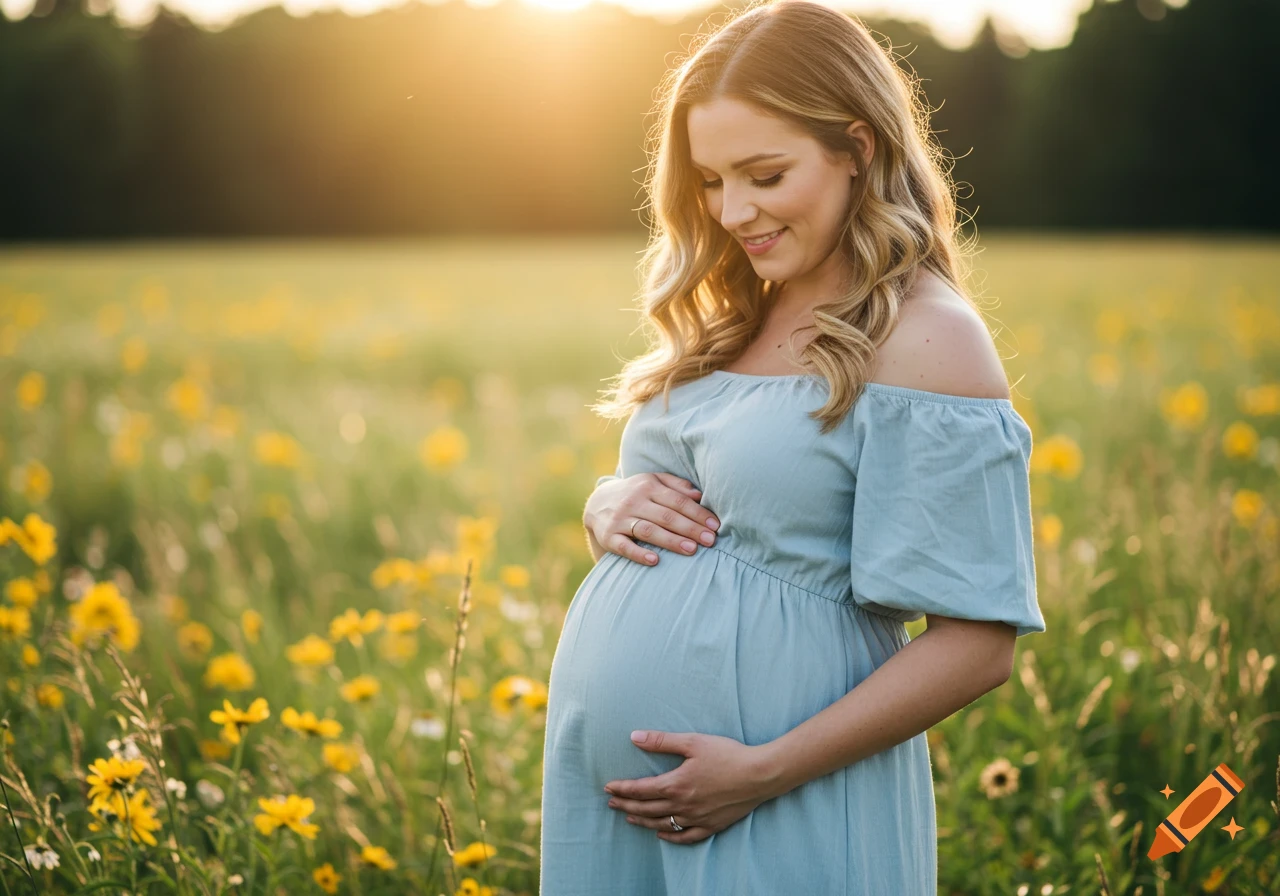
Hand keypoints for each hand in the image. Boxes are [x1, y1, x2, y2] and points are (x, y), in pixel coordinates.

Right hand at [584, 472, 720, 565]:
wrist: (597, 502)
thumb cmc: (636, 493)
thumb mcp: (653, 481)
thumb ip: (676, 485)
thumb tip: (699, 495)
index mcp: (648, 486)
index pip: (677, 501)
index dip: (698, 513)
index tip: (715, 526)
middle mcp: (634, 501)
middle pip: (666, 516)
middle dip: (690, 528)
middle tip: (710, 540)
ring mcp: (620, 519)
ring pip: (648, 530)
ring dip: (671, 540)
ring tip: (692, 549)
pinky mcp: (609, 536)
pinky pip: (624, 546)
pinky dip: (639, 553)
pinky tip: (655, 561)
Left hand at [603, 730, 772, 843]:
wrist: (759, 775)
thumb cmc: (727, 754)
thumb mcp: (693, 742)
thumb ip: (662, 741)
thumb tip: (634, 737)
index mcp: (676, 784)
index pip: (640, 790)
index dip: (622, 789)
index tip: (608, 788)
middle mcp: (683, 805)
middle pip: (646, 809)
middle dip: (626, 806)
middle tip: (611, 803)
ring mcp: (697, 817)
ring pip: (662, 824)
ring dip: (642, 821)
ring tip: (629, 818)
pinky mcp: (711, 825)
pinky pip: (685, 836)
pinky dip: (670, 836)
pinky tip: (661, 833)